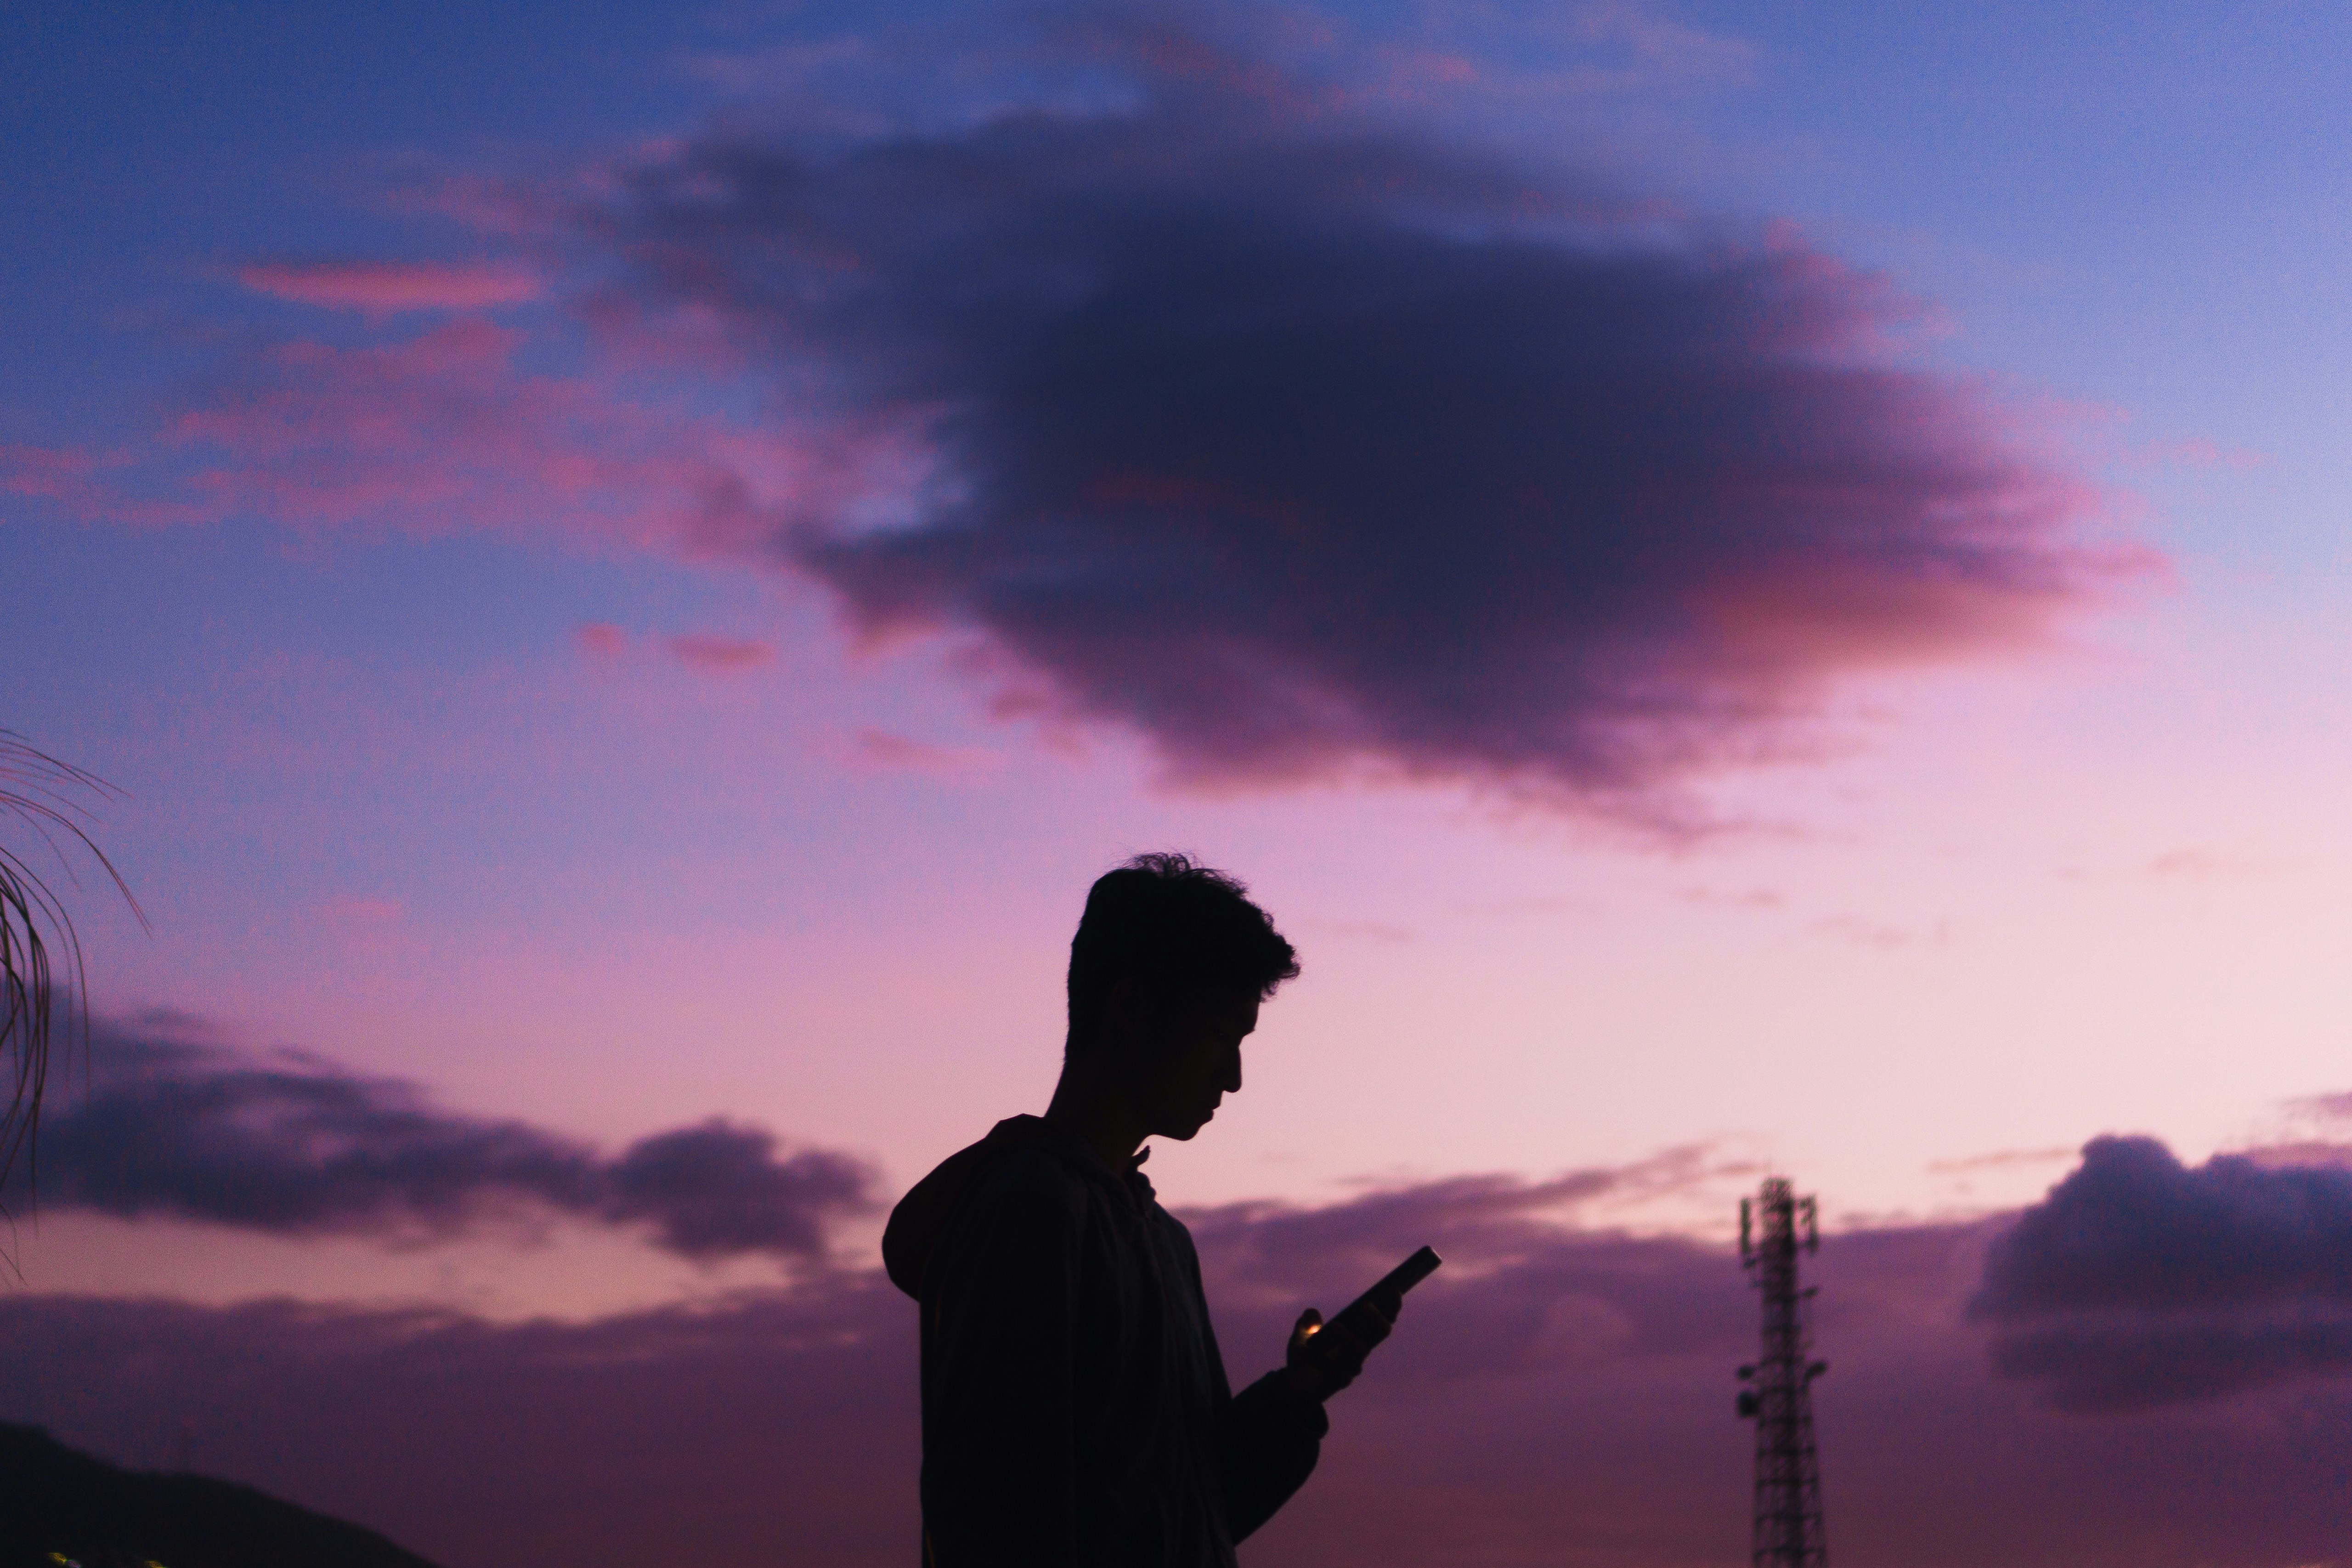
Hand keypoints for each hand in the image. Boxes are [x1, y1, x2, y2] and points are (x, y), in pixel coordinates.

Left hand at [1283, 1287, 1401, 1401]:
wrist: (1294, 1386)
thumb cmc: (1303, 1359)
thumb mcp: (1300, 1336)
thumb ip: (1306, 1324)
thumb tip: (1311, 1312)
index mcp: (1354, 1337)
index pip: (1378, 1321)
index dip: (1389, 1308)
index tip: (1394, 1291)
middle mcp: (1358, 1350)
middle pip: (1380, 1333)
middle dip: (1377, 1318)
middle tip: (1366, 1305)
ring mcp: (1351, 1366)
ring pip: (1361, 1351)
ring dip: (1349, 1337)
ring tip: (1335, 1326)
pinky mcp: (1341, 1382)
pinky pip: (1345, 1376)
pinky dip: (1339, 1371)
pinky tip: (1332, 1369)